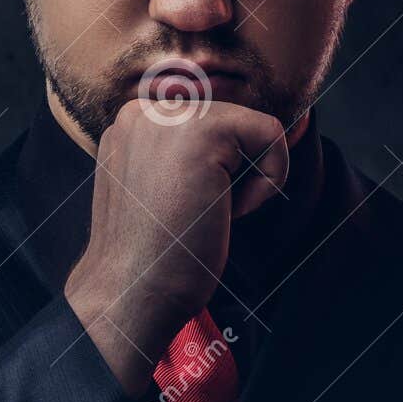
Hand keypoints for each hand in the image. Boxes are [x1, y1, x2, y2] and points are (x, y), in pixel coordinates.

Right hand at [64, 98, 288, 394]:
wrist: (133, 291)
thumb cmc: (151, 256)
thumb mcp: (157, 187)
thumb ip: (177, 154)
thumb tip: (232, 140)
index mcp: (130, 124)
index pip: (207, 123)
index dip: (216, 171)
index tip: (185, 209)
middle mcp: (143, 110)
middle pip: (231, 123)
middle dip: (232, 173)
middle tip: (195, 215)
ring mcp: (170, 116)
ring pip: (251, 128)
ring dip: (246, 180)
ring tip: (205, 213)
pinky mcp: (204, 129)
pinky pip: (271, 134)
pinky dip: (268, 180)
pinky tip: (229, 210)